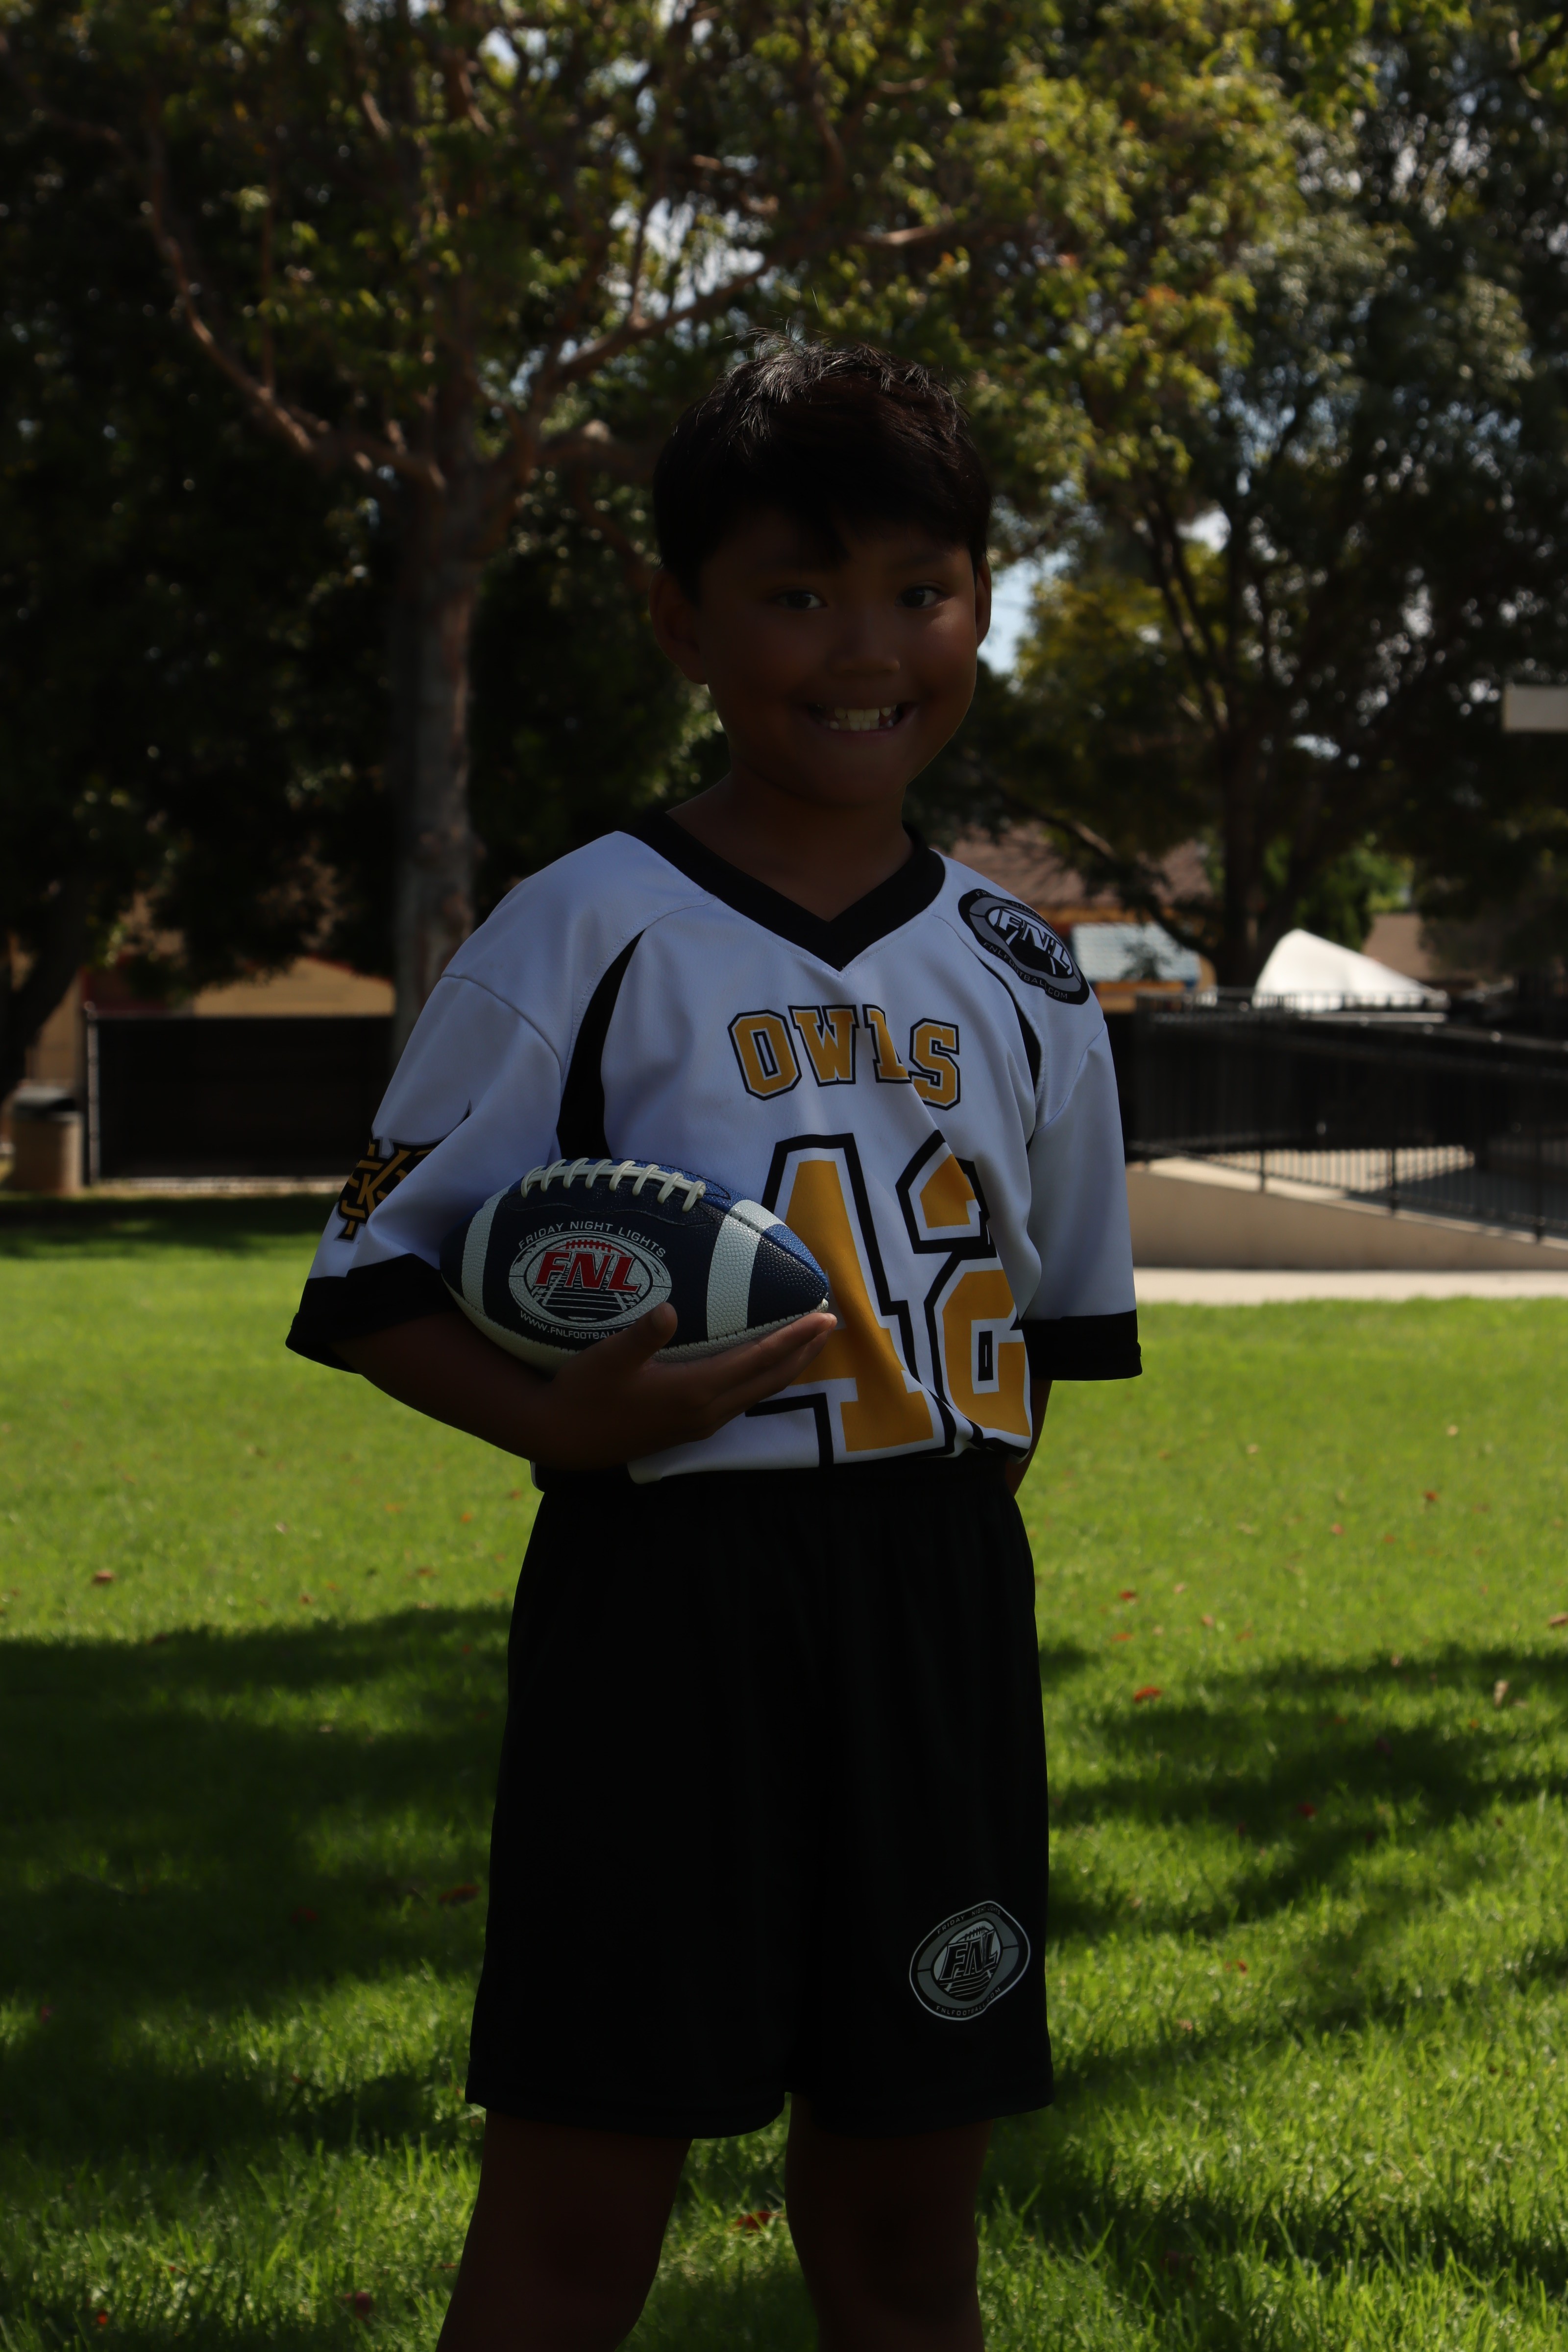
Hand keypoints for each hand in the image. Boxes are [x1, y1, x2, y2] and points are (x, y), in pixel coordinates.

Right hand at [338, 1304, 834, 1472]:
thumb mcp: (607, 1358)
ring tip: (805, 1343)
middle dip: (802, 1351)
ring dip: (785, 1367)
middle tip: (829, 1323)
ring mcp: (699, 1424)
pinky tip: (761, 1368)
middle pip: (770, 1379)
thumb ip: (641, 1335)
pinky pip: (741, 1399)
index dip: (794, 1337)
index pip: (759, 1360)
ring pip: (757, 1393)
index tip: (824, 1315)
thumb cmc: (582, 1392)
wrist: (563, 1437)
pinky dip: (761, 1380)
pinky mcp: (688, 1427)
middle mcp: (707, 1411)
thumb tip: (670, 1308)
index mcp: (696, 1392)